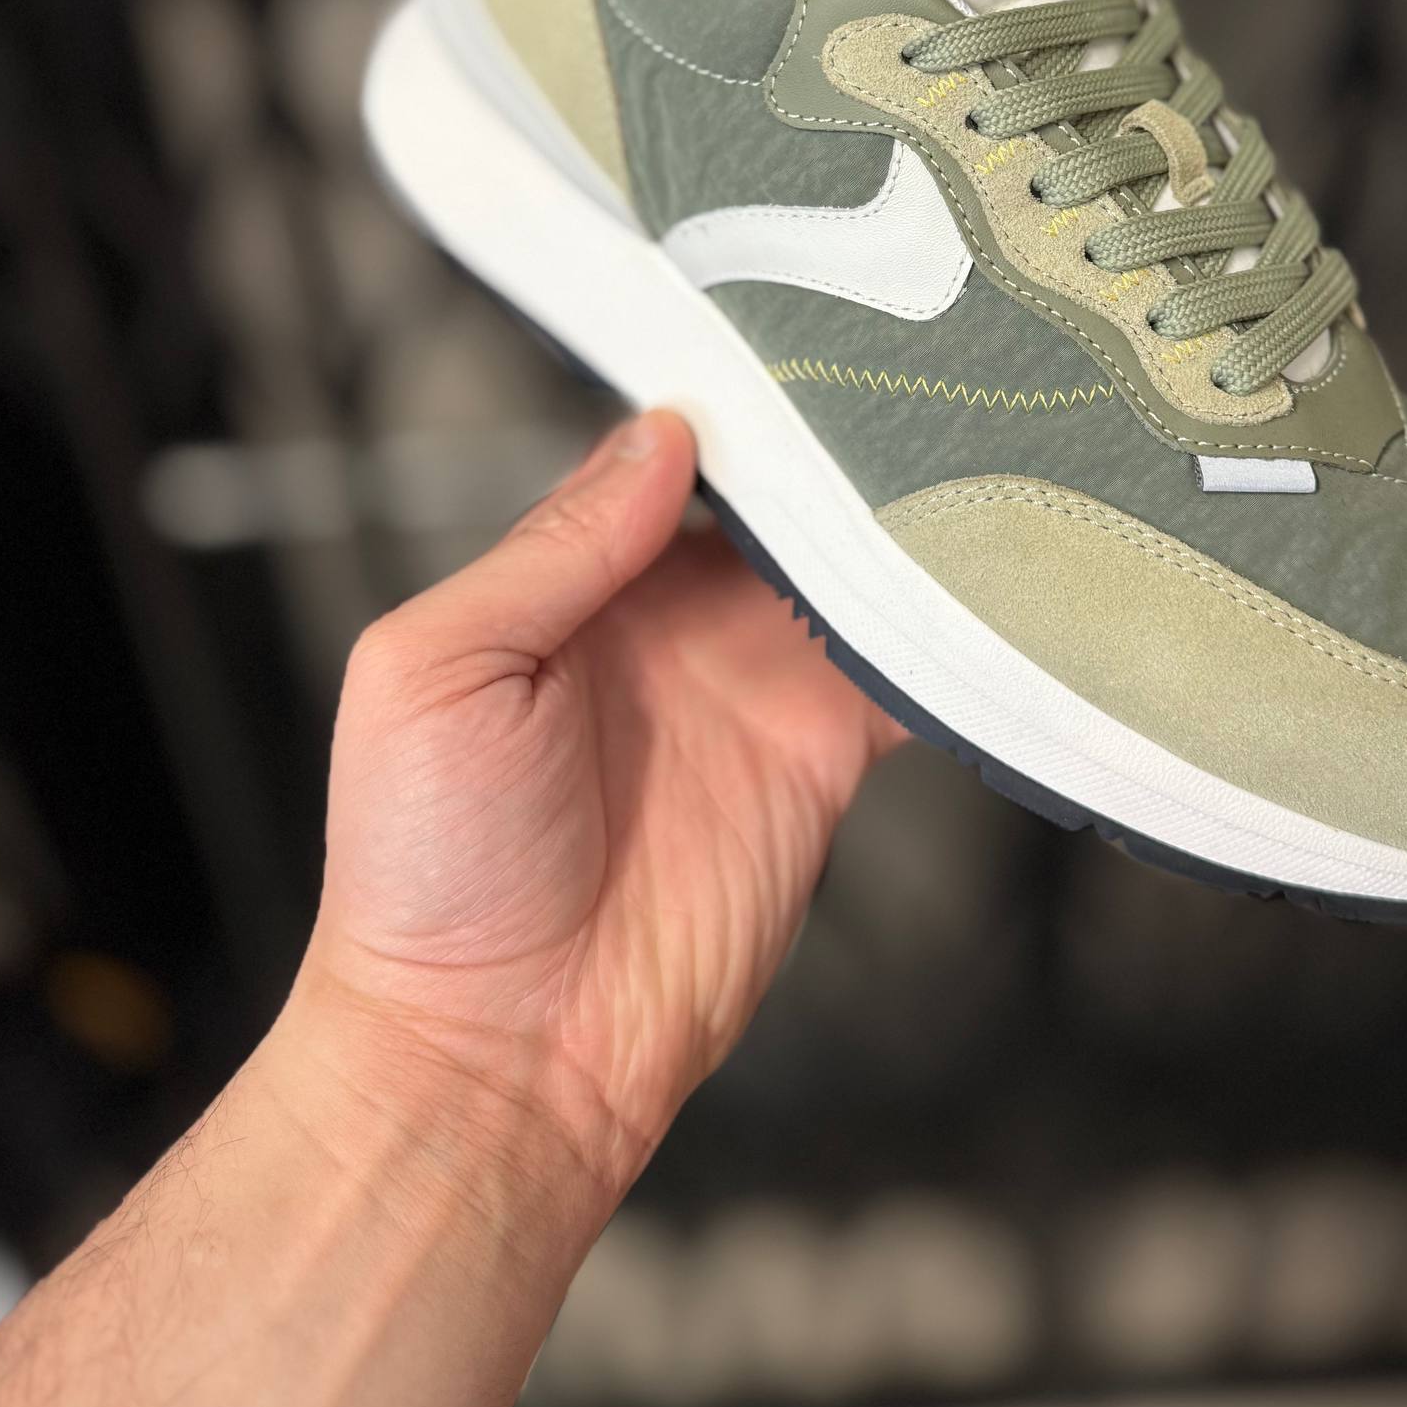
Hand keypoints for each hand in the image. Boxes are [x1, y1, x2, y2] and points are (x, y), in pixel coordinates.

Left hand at [295, 411, 902, 1203]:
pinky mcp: (818, 765)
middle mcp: (666, 627)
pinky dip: (943, 634)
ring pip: (847, 575)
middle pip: (773, 507)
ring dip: (896, 528)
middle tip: (901, 380)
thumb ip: (553, 548)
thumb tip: (660, 437)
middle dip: (829, 453)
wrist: (494, 1057)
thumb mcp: (437, 670)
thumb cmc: (424, 873)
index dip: (724, 410)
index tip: (788, 349)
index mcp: (568, 588)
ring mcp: (749, 693)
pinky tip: (982, 579)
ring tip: (963, 450)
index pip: (664, 463)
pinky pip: (897, 679)